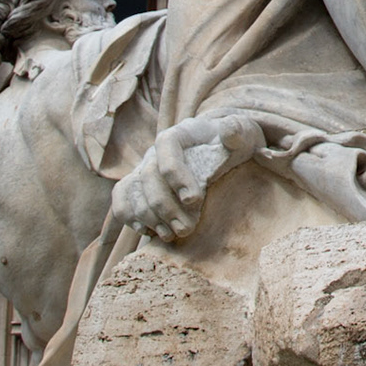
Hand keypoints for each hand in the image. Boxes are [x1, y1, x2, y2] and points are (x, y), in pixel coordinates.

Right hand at [111, 114, 262, 242]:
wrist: (224, 152)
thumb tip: (229, 129)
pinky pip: (122, 198)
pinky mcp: (140, 186)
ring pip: (132, 190)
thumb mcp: (243, 135)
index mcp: (180, 134)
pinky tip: (149, 232)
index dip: (176, 174)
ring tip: (170, 236)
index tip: (194, 199)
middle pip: (149, 176)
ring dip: (148, 216)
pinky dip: (129, 216)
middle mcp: (157, 150)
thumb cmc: (235, 144)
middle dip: (165, 206)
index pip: (167, 147)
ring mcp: (145, 168)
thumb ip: (238, 133)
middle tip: (185, 229)